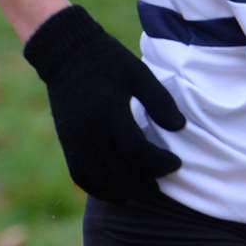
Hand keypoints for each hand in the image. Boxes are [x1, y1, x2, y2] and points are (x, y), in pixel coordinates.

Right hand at [22, 4, 185, 201]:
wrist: (65, 53)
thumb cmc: (106, 60)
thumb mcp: (137, 73)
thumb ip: (159, 101)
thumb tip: (180, 127)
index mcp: (109, 112)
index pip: (136, 152)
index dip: (159, 163)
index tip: (176, 163)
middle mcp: (89, 132)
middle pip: (119, 172)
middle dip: (146, 183)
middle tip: (164, 183)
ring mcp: (75, 141)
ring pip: (100, 181)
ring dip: (124, 192)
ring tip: (146, 191)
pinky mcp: (67, 144)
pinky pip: (82, 177)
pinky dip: (100, 189)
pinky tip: (118, 190)